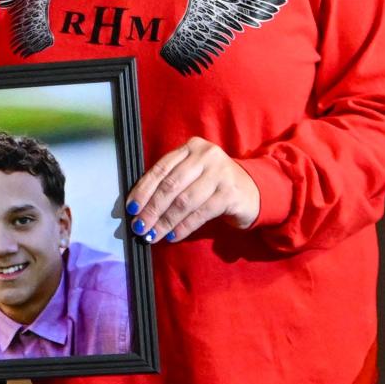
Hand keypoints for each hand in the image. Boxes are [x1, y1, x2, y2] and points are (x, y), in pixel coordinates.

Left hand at [125, 137, 259, 243]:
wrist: (253, 191)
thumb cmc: (214, 184)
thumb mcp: (193, 174)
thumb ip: (171, 181)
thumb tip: (140, 205)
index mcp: (191, 147)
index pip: (161, 168)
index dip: (143, 189)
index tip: (131, 207)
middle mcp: (206, 156)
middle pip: (171, 185)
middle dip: (152, 208)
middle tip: (139, 226)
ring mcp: (220, 173)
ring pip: (184, 201)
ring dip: (165, 221)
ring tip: (152, 234)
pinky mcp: (230, 194)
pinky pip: (200, 213)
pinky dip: (183, 227)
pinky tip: (172, 236)